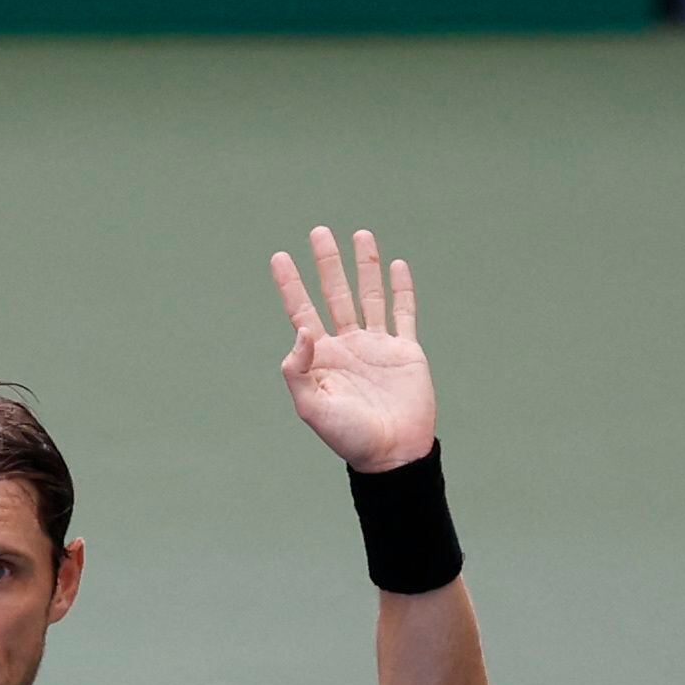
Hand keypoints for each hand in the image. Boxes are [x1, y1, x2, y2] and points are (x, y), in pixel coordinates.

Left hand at [271, 226, 436, 472]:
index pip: (301, 311)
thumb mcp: (312, 407)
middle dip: (326, 263)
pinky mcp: (405, 350)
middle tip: (319, 232)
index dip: (291, 284)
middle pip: (334, 294)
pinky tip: (396, 264)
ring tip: (359, 234)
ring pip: (368, 295)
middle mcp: (346, 345)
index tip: (279, 257)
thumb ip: (299, 370)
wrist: (391, 453)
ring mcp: (376, 345)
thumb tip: (301, 330)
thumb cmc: (347, 436)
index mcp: (320, 358)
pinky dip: (401, 288)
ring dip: (364, 266)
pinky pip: (403, 313)